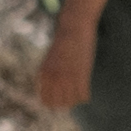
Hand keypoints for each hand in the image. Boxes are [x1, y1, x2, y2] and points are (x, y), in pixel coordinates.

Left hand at [33, 0, 103, 118]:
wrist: (73, 26)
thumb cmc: (64, 42)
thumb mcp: (51, 59)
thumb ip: (49, 75)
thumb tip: (50, 90)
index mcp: (43, 74)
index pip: (46, 101)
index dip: (54, 102)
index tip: (61, 96)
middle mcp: (53, 78)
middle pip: (59, 105)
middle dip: (66, 103)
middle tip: (72, 95)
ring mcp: (67, 77)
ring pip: (72, 102)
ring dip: (76, 100)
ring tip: (79, 92)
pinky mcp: (81, 73)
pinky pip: (83, 95)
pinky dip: (85, 95)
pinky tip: (86, 90)